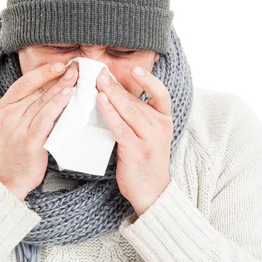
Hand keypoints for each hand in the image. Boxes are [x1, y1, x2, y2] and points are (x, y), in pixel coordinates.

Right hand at [0, 60, 78, 200]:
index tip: (59, 64)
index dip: (42, 72)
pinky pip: (46, 118)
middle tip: (75, 67)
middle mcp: (8, 115)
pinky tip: (68, 96)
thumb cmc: (14, 151)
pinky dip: (58, 105)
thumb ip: (26, 107)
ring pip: (42, 102)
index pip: (24, 83)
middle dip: (57, 77)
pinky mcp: (29, 141)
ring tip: (76, 77)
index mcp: (3, 107)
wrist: (6, 180)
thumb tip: (51, 88)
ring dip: (61, 87)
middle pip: (36, 90)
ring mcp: (18, 128)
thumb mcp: (13, 124)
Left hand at [95, 65, 172, 216]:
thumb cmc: (146, 160)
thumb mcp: (149, 135)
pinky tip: (99, 101)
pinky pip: (119, 125)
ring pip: (128, 110)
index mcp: (164, 121)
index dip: (149, 80)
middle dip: (117, 85)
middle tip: (101, 72)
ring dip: (110, 94)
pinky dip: (108, 111)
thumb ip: (138, 116)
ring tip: (97, 81)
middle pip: (137, 100)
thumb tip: (115, 94)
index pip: (161, 94)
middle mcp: (160, 127)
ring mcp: (148, 138)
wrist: (151, 191)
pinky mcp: (135, 149)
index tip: (135, 69)